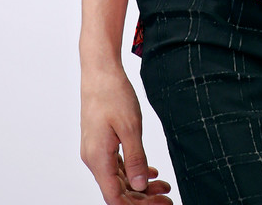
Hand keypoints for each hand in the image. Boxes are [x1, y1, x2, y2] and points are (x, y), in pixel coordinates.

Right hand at [81, 64, 172, 203]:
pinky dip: (133, 171)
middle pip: (118, 191)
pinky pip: (117, 165)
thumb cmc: (112, 93)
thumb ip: (136, 158)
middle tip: (167, 197)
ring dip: (139, 185)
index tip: (161, 203)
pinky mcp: (100, 142)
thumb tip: (140, 186)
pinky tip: (150, 172)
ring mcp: (96, 150)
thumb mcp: (130, 126)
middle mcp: (94, 158)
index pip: (116, 198)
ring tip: (163, 186)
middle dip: (143, 198)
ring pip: (118, 179)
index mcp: (98, 158)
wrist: (99, 70)